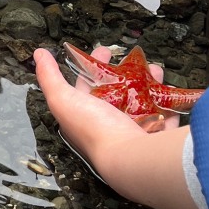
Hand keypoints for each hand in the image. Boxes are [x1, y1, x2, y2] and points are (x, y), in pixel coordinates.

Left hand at [35, 47, 208, 208]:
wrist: (130, 159)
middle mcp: (107, 125)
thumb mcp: (63, 99)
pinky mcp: (157, 137)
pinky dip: (167, 103)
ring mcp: (133, 132)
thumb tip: (38, 54)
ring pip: (141, 102)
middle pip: (116, 92)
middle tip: (134, 57)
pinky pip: (163, 117)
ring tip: (154, 68)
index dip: (92, 66)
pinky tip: (169, 90)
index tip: (104, 50)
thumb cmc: (94, 129)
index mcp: (84, 116)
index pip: (86, 86)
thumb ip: (50, 77)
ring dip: (147, 83)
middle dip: (124, 72)